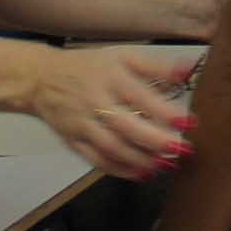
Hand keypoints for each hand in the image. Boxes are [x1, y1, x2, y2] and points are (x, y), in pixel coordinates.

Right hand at [30, 47, 195, 178]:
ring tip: (166, 164)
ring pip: (112, 147)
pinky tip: (141, 173)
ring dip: (141, 159)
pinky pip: (96, 159)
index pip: (141, 97)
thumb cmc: (89, 66)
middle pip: (127, 127)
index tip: (190, 122)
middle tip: (182, 149)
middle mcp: (96, 103)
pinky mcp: (73, 141)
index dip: (166, 112)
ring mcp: (82, 124)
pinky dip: (120, 169)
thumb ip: (155, 66)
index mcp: (111, 78)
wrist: (40, 78)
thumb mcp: (122, 56)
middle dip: (156, 141)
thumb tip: (188, 70)